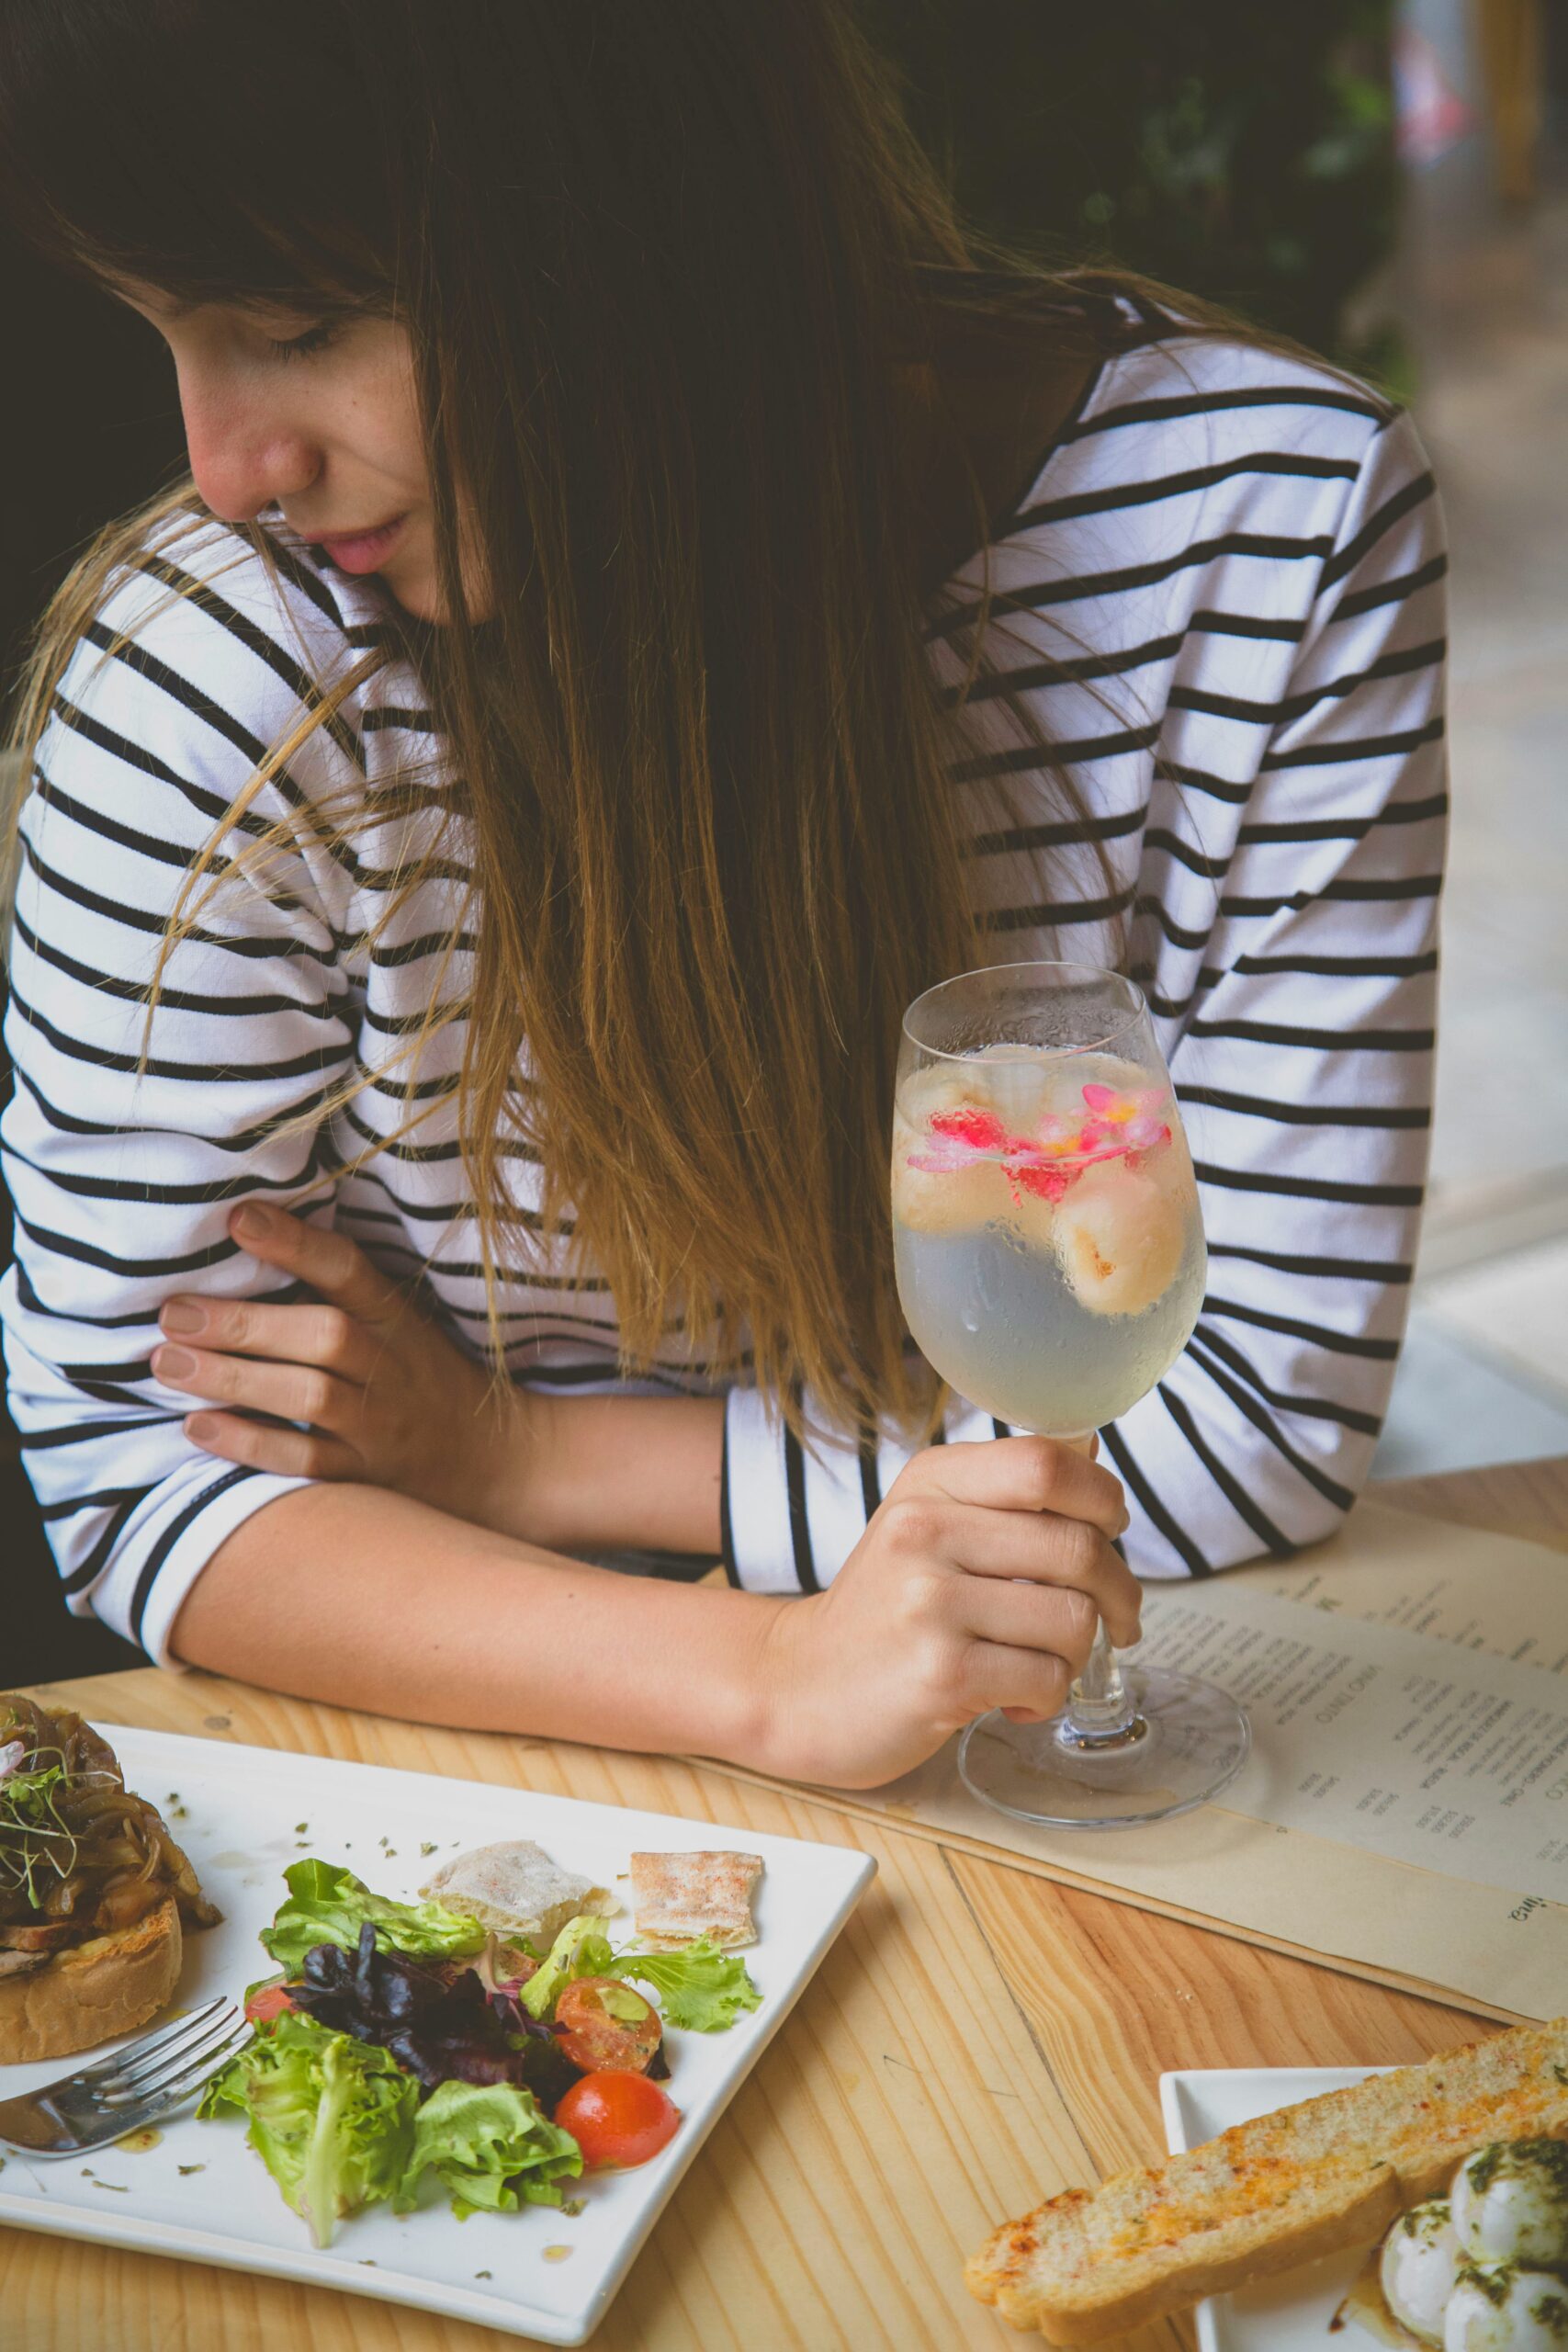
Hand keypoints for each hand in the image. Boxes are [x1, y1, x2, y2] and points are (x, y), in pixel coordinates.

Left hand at [152, 1204, 533, 1532]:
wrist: (494, 1461)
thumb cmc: (423, 1380)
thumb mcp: (400, 1324)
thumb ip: (338, 1293)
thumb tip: (242, 1238)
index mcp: (396, 1319)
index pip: (349, 1270)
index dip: (297, 1243)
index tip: (239, 1218)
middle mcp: (391, 1367)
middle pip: (325, 1336)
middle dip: (246, 1322)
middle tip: (174, 1311)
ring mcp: (380, 1425)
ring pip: (308, 1396)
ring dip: (234, 1378)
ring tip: (168, 1362)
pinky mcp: (366, 1476)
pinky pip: (306, 1461)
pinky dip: (250, 1444)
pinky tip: (198, 1427)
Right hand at [751, 1437, 1137, 1788]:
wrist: (801, 1686)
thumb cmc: (883, 1608)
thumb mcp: (926, 1523)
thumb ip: (1003, 1493)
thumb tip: (1089, 1449)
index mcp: (930, 1484)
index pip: (1046, 1463)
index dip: (1102, 1497)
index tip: (1110, 1530)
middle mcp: (925, 1531)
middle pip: (1078, 1546)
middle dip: (1117, 1592)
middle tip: (1115, 1619)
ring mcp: (930, 1604)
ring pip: (1074, 1619)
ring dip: (1078, 1654)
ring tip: (1041, 1663)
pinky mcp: (941, 1674)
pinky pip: (1047, 1678)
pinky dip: (1046, 1697)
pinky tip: (1013, 1698)